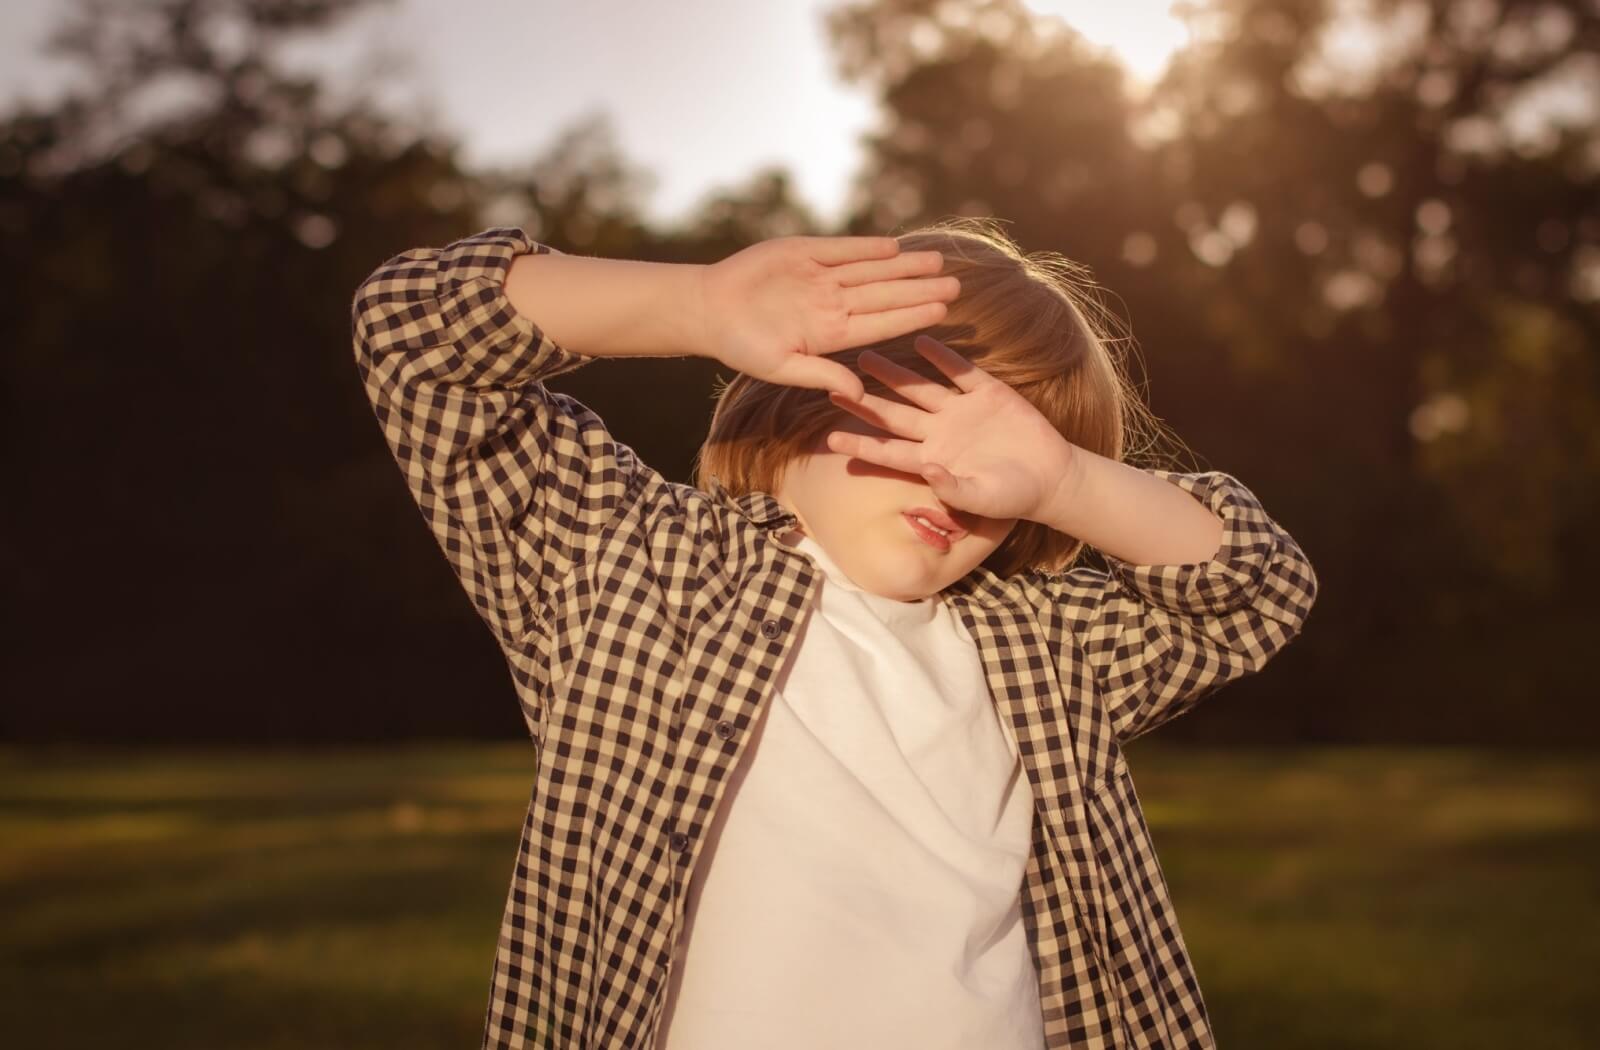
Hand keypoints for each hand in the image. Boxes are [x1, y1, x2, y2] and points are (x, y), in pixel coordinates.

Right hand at [697, 236, 960, 399]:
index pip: (882, 324)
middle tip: (957, 284)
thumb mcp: (782, 367)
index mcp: (831, 334)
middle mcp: (832, 304)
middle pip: (885, 295)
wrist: (708, 309)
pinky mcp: (803, 252)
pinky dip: (866, 248)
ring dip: (904, 265)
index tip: (942, 312)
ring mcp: (820, 277)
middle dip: (920, 289)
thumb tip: (858, 392)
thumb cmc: (741, 345)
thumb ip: (821, 374)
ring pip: (871, 270)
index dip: (912, 316)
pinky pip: (841, 249)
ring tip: (936, 260)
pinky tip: (894, 246)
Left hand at [823, 335, 1080, 524]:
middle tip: (832, 387)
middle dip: (864, 402)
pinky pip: (960, 371)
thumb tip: (926, 470)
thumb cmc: (1013, 497)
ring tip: (865, 356)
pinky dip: (943, 356)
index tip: (830, 441)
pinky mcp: (988, 392)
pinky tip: (922, 339)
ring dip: (893, 373)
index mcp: (933, 461)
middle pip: (894, 414)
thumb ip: (954, 488)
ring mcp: (961, 411)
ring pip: (920, 388)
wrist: (1051, 477)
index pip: (889, 452)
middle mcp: (940, 433)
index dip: (861, 446)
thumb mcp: (983, 499)